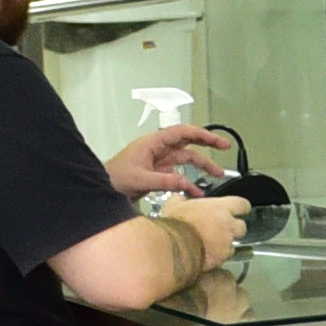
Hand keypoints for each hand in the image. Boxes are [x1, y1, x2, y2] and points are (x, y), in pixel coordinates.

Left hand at [103, 121, 236, 198]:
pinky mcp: (157, 174)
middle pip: (187, 143)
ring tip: (217, 175)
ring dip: (201, 166)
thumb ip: (165, 180)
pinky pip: (178, 175)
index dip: (201, 134)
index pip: (182, 133)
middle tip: (225, 147)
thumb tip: (187, 183)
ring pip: (185, 159)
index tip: (218, 141)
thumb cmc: (113, 178)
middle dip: (206, 144)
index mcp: (152, 143)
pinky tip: (196, 192)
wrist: (100, 190)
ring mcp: (158, 162)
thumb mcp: (140, 179)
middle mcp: (158, 149)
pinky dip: (188, 182)